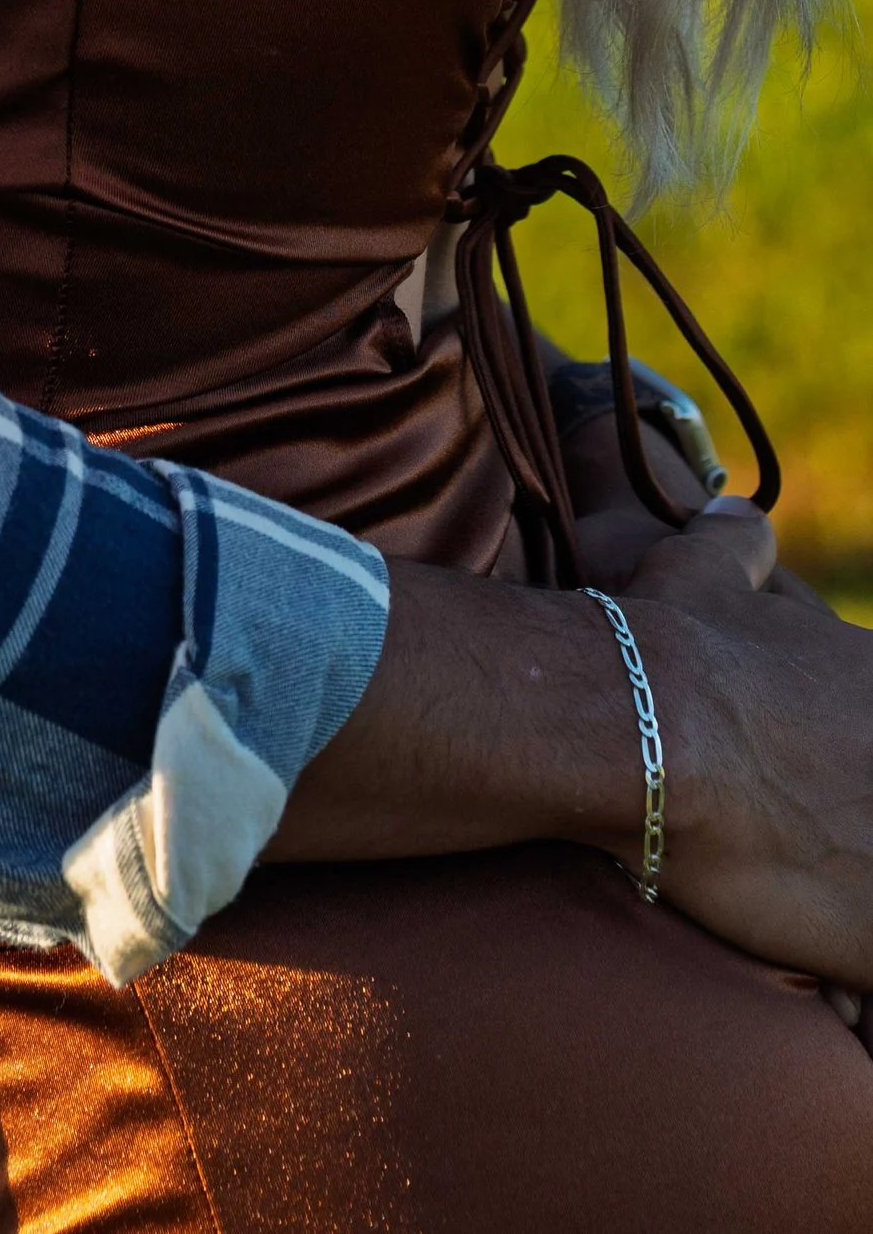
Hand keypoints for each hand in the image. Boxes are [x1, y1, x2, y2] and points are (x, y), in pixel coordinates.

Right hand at [624, 502, 872, 993]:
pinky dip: (857, 981)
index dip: (850, 781)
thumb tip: (735, 513)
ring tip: (808, 909)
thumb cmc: (670, 645)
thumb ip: (736, 544)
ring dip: (852, 890)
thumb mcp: (708, 568)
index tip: (812, 796)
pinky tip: (824, 979)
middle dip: (855, 834)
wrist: (643, 721)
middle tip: (807, 853)